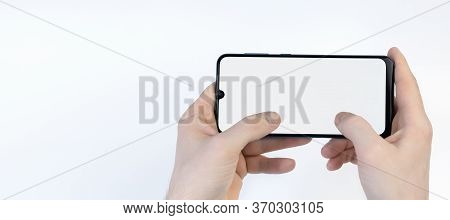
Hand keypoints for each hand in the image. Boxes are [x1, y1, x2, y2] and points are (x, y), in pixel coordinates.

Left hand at [167, 83, 310, 198]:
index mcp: (198, 122)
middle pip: (243, 119)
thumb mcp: (222, 147)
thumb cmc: (192, 182)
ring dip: (276, 142)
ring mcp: (225, 152)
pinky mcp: (235, 168)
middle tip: (286, 113)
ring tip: (298, 139)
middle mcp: (212, 135)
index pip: (216, 95)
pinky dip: (272, 162)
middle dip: (265, 118)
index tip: (255, 81)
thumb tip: (269, 117)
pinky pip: (259, 161)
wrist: (195, 215)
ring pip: (255, 141)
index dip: (234, 87)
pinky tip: (286, 162)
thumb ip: (248, 129)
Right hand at [321, 47, 431, 198]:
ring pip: (365, 131)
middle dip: (354, 115)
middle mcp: (406, 134)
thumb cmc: (397, 190)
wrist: (395, 216)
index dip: (400, 67)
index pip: (407, 88)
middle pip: (378, 110)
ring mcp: (394, 147)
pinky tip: (335, 161)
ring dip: (344, 139)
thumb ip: (355, 127)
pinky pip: (361, 146)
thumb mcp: (372, 152)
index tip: (393, 53)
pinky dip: (346, 151)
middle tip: (345, 107)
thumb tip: (343, 115)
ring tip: (331, 150)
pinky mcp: (383, 159)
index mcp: (413, 127)